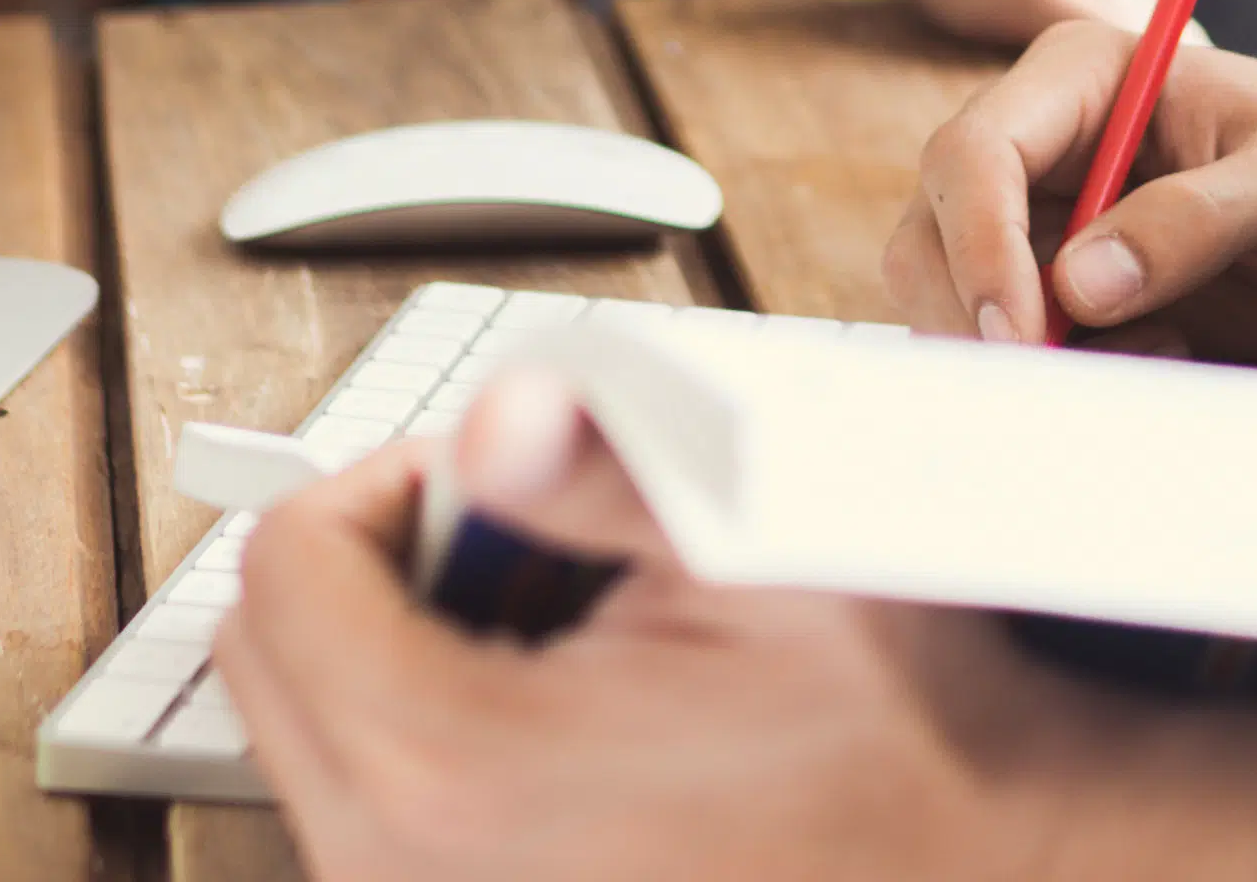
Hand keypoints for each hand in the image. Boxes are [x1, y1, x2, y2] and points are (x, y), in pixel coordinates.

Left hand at [213, 369, 1102, 881]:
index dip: (388, 481)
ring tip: (570, 637)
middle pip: (274, 651)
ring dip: (412, 647)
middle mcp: (402, 872)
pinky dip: (437, 732)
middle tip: (527, 545)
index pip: (287, 568)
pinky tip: (569, 716)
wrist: (981, 853)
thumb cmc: (883, 720)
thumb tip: (497, 419)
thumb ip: (596, 464)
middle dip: (384, 563)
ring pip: (316, 727)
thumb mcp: (754, 541)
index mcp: (450, 768)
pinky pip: (374, 805)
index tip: (495, 480)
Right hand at [885, 24, 1256, 362]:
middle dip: (983, 313)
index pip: (975, 153)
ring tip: (1163, 349)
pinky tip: (1162, 356)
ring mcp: (1042, 219)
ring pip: (954, 295)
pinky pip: (1013, 344)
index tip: (1024, 333)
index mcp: (1081, 76)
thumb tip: (1078, 287)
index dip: (978, 244)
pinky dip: (1065, 373)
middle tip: (1071, 375)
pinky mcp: (1061, 290)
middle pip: (934, 229)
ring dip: (1032, 351)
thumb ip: (1197, 220)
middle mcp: (1042, 143)